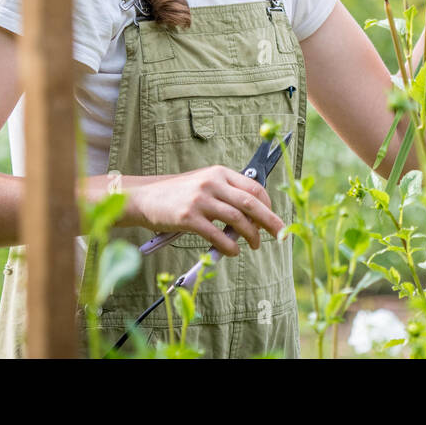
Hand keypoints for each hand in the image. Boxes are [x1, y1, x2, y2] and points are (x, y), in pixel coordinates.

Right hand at [132, 166, 283, 256]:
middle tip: (280, 234)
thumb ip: (227, 193)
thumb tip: (254, 214)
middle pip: (251, 203)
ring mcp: (200, 200)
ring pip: (237, 220)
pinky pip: (217, 235)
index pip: (254, 187)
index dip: (268, 205)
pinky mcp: (188, 218)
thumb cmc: (178, 194)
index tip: (272, 218)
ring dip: (251, 235)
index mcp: (220, 173)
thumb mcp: (205, 183)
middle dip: (270, 221)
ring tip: (254, 245)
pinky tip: (233, 251)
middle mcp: (212, 183)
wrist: (145, 198)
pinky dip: (229, 246)